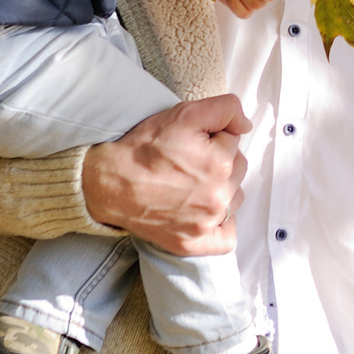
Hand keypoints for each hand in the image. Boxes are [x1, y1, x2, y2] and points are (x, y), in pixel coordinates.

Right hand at [81, 93, 249, 254]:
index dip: (213, 136)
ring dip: (222, 189)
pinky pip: (225, 239)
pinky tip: (206, 212)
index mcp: (220, 164)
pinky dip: (221, 226)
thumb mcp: (184, 113)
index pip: (234, 140)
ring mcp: (206, 223)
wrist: (108, 183)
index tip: (192, 141)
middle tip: (189, 160)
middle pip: (237, 169)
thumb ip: (225, 110)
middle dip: (220, 160)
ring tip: (192, 183)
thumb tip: (246, 125)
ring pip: (234, 199)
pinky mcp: (193, 243)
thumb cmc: (142, 150)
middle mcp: (218, 197)